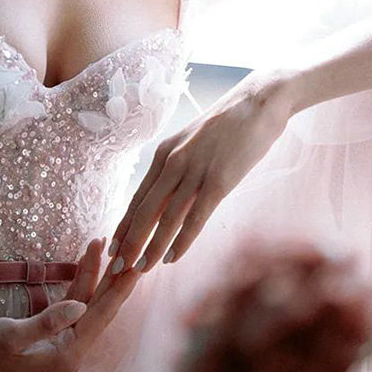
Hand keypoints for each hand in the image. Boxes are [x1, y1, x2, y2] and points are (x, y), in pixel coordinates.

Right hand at [0, 237, 144, 371]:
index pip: (100, 317)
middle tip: (133, 248)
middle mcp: (70, 349)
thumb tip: (82, 306)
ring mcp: (62, 338)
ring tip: (104, 242)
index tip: (136, 266)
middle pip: (100, 308)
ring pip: (87, 300)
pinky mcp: (51, 326)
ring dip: (95, 272)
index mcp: (67, 355)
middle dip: (114, 277)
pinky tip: (88, 259)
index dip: (119, 290)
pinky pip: (72, 299)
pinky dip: (80, 278)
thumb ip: (48, 322)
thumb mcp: (13, 336)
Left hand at [106, 73, 295, 274]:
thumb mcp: (193, 142)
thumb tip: (170, 192)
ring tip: (142, 270)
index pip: (138, 196)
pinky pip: (195, 217)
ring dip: (152, 247)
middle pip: (144, 210)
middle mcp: (173, 162)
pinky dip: (182, 241)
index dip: (124, 224)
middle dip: (129, 242)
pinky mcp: (219, 180)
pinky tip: (173, 257)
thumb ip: (179, 165)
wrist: (258, 102)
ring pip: (166, 218)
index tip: (113, 247)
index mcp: (164, 153)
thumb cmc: (229, 124)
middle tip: (117, 268)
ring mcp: (195, 171)